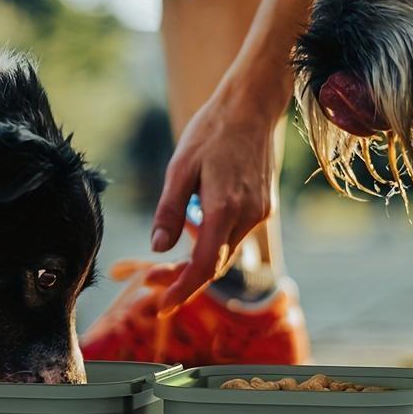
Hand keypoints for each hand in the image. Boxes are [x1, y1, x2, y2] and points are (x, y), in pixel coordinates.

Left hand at [151, 82, 282, 310]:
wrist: (252, 107)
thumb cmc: (211, 131)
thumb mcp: (180, 167)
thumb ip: (169, 211)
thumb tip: (158, 248)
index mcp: (224, 208)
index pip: (203, 265)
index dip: (181, 289)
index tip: (160, 306)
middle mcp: (247, 216)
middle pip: (213, 264)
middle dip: (182, 278)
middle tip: (149, 280)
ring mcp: (260, 212)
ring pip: (225, 252)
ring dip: (197, 262)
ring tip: (163, 261)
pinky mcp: (263, 207)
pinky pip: (235, 235)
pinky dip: (213, 243)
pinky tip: (194, 230)